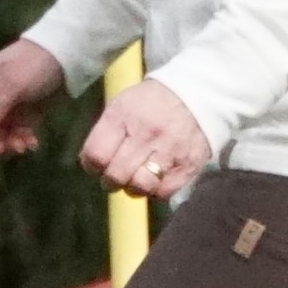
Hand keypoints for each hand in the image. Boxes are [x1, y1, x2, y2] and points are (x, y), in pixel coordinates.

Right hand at [0, 37, 66, 167]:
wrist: (67, 56)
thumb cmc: (35, 62)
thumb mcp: (13, 83)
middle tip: (2, 146)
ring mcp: (0, 111)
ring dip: (3, 147)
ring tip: (23, 144)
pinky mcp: (19, 118)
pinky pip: (10, 139)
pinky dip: (18, 144)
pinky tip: (32, 142)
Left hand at [77, 76, 211, 199]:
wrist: (196, 94)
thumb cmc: (150, 102)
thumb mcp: (122, 105)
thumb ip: (105, 132)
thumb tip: (91, 163)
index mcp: (123, 116)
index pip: (96, 155)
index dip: (91, 166)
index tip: (96, 165)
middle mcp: (145, 134)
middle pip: (116, 175)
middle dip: (110, 181)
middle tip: (114, 177)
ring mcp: (168, 151)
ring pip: (140, 186)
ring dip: (132, 188)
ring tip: (134, 179)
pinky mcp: (187, 165)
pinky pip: (163, 192)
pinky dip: (155, 190)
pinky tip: (154, 179)